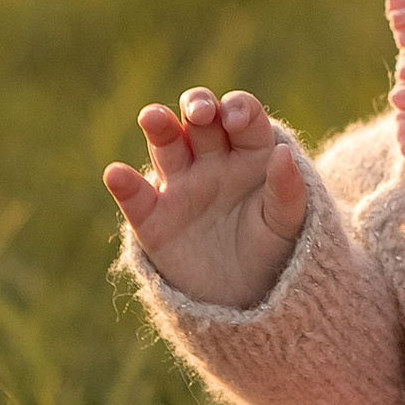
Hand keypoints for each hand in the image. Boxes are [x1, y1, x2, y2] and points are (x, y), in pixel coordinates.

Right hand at [103, 87, 305, 312]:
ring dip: (158, 125)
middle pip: (199, 119)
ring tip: (152, 117)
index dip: (238, 108)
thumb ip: (288, 190)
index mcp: (249, 152)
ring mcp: (181, 186)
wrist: (248, 299)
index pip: (241, 115)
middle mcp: (212, 160)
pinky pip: (136, 197)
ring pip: (166, 144)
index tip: (236, 120)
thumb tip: (283, 153)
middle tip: (199, 112)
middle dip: (197, 105)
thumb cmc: (273, 250)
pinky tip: (116, 174)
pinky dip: (124, 185)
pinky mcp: (154, 220)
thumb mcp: (289, 223)